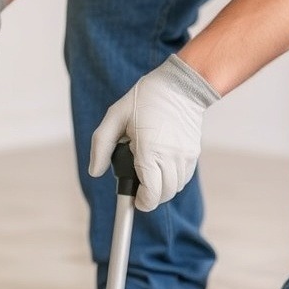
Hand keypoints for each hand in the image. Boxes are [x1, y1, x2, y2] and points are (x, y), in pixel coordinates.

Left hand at [89, 55, 219, 210]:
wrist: (179, 86)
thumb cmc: (144, 100)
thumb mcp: (114, 117)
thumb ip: (101, 146)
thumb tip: (94, 172)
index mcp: (150, 150)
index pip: (151, 193)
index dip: (142, 203)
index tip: (135, 201)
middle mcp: (171, 156)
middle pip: (164, 195)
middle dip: (150, 198)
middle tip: (139, 190)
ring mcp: (185, 155)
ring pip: (175, 188)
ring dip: (162, 189)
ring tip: (149, 175)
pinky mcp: (194, 153)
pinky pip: (184, 178)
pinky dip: (173, 180)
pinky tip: (161, 168)